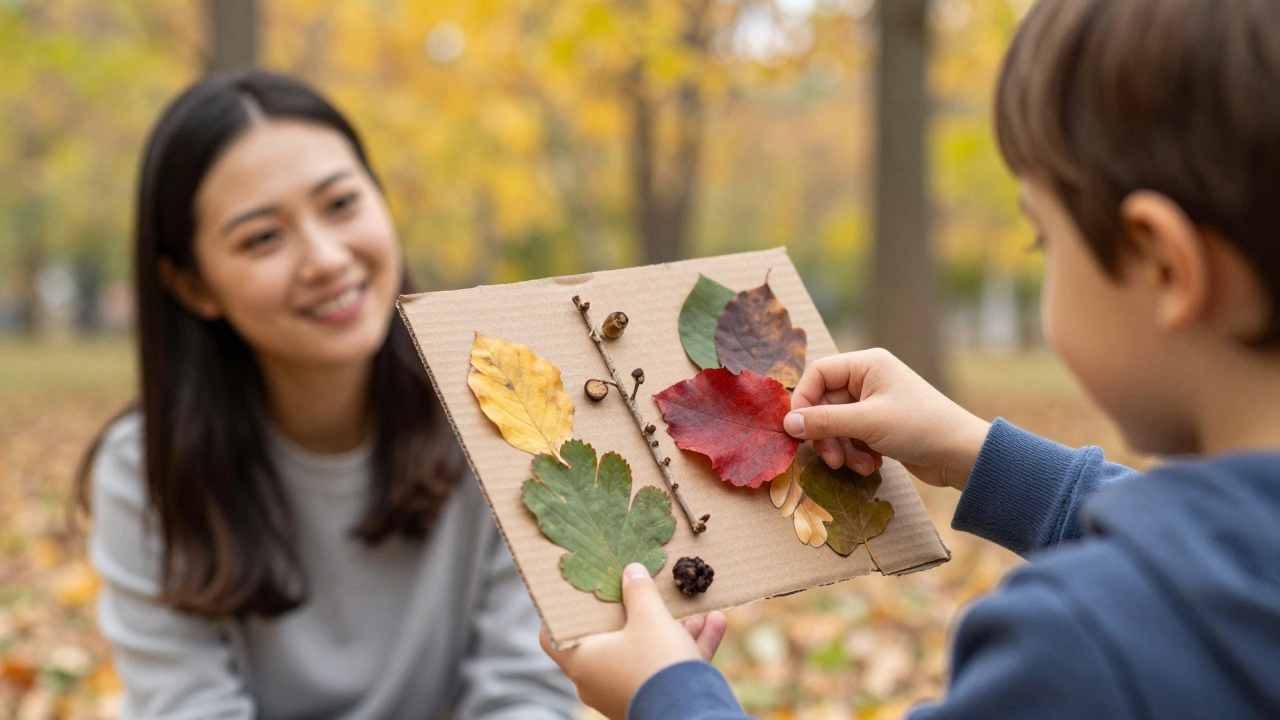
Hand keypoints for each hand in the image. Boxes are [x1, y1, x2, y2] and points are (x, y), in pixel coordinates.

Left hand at [541, 563, 726, 719]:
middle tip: (641, 592)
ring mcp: (623, 693)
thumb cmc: (657, 662)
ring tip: (695, 611)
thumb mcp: (650, 618)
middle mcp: (597, 680)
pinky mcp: (651, 701)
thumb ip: (638, 592)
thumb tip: (631, 571)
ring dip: (671, 630)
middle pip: (609, 639)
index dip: (559, 614)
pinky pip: (665, 670)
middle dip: (635, 613)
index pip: (551, 638)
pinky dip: (686, 649)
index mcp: (582, 661)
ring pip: (645, 653)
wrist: (691, 714)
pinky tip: (715, 623)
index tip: (574, 594)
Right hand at [784, 348, 990, 490]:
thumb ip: (824, 422)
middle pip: (825, 403)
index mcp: (866, 364)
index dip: (803, 400)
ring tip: (857, 465)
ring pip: (837, 424)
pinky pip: (852, 437)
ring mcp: (874, 403)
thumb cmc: (919, 427)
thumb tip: (787, 424)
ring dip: (842, 448)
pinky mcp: (880, 426)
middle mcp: (868, 379)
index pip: (818, 373)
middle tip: (832, 458)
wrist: (962, 455)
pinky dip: (855, 453)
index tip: (797, 429)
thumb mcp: (867, 423)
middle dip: (827, 434)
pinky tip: (871, 465)